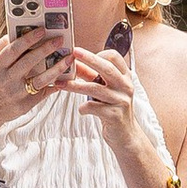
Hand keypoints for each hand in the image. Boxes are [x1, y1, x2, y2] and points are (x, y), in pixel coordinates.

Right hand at [0, 22, 74, 127]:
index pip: (14, 49)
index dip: (28, 39)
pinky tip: (64, 77)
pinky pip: (43, 93)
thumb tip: (13, 34)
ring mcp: (17, 93)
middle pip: (29, 61)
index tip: (42, 29)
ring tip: (69, 58)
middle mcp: (7, 79)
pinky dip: (55, 85)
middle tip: (59, 40)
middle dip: (46, 49)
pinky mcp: (25, 105)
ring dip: (57, 68)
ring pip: (41, 79)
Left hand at [70, 42, 161, 161]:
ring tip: (61, 84)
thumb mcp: (104, 89)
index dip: (97, 53)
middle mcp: (125, 86)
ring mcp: (121, 101)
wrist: (125, 135)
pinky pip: (94, 107)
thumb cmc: (113, 108)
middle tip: (73, 53)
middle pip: (107, 68)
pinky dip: (84, 107)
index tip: (81, 54)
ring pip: (95, 88)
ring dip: (75, 86)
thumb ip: (90, 75)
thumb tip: (74, 62)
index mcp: (125, 77)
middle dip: (89, 59)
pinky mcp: (115, 115)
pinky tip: (82, 110)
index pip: (114, 57)